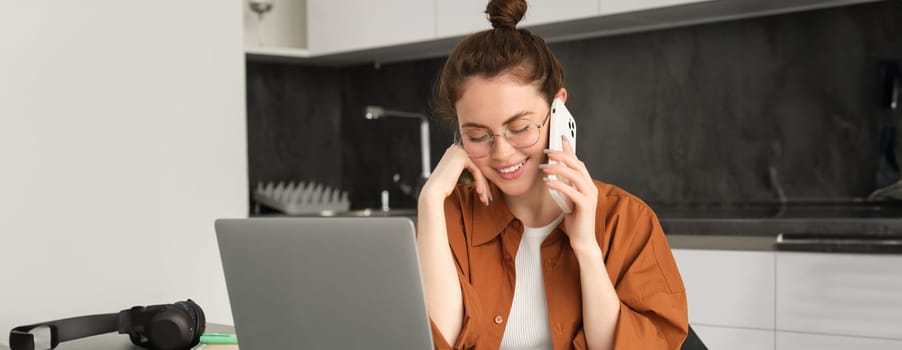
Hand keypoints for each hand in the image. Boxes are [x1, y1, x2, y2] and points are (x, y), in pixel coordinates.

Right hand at [419, 144, 491, 205]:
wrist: (434, 191)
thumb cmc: (443, 188)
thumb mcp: (458, 177)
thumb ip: (468, 172)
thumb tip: (484, 177)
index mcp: (455, 152)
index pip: (474, 166)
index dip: (481, 181)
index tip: (486, 194)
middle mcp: (457, 149)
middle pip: (477, 167)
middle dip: (485, 184)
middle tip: (488, 198)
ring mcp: (459, 151)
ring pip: (478, 170)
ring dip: (484, 186)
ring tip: (485, 199)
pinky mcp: (462, 157)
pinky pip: (476, 171)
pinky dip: (480, 183)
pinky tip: (480, 193)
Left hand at [542, 136, 599, 253]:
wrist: (583, 241)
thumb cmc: (575, 222)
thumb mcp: (568, 200)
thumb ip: (565, 187)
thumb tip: (553, 173)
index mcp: (588, 185)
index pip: (579, 162)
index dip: (570, 149)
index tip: (560, 138)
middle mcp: (591, 188)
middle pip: (578, 165)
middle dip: (562, 155)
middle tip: (548, 151)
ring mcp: (590, 196)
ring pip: (575, 175)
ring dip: (559, 168)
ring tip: (545, 166)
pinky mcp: (585, 206)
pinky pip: (571, 191)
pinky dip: (558, 184)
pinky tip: (548, 182)